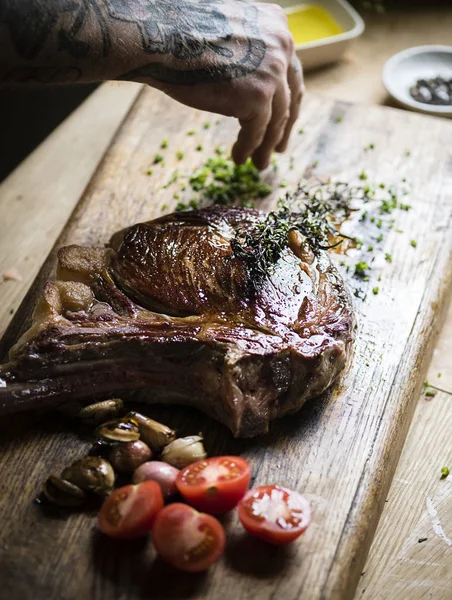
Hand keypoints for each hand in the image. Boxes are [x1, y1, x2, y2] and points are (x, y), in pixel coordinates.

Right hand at [120, 1, 303, 169]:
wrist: (161, 38)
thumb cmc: (181, 34)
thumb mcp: (229, 34)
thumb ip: (249, 52)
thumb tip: (249, 81)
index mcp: (276, 26)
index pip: (289, 71)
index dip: (288, 100)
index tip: (284, 120)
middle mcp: (281, 46)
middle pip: (289, 97)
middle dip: (283, 127)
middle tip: (278, 149)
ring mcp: (271, 73)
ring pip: (275, 119)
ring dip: (265, 145)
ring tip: (259, 164)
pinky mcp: (257, 98)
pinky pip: (255, 132)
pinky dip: (247, 148)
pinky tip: (240, 159)